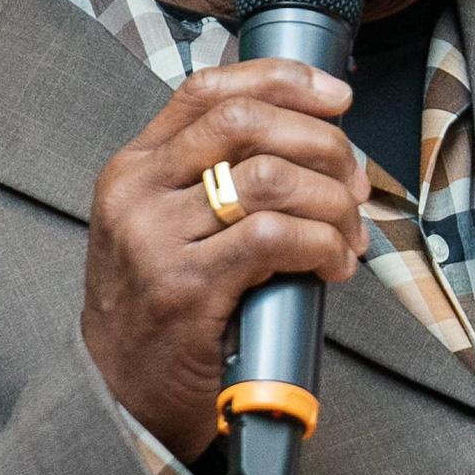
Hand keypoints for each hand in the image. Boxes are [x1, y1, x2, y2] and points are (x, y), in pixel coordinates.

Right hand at [83, 57, 373, 455]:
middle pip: (246, 121)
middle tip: (354, 181)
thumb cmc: (160, 311)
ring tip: (348, 233)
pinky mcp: (187, 287)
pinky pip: (277, 238)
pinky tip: (333, 264)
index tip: (336, 97)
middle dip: (322, 143)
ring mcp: (157, 239)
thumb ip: (211, 179)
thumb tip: (309, 140)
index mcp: (135, 167)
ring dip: (332, 201)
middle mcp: (139, 193)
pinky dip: (323, 244)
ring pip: (271, 178)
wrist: (120, 394)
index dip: (283, 80)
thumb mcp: (163, 227)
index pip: (208, 88)